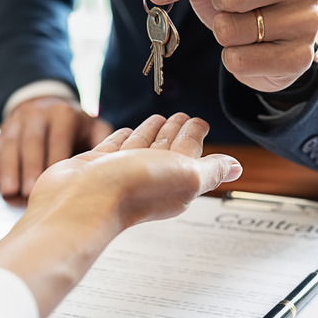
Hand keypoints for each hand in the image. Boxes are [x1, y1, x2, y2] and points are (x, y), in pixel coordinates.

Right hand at [0, 96, 113, 197]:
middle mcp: (38, 114)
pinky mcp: (2, 131)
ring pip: (10, 145)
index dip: (54, 160)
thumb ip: (104, 142)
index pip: (58, 138)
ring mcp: (17, 122)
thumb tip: (116, 163)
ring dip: (8, 169)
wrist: (47, 101)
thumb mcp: (93, 126)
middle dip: (28, 167)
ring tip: (8, 192)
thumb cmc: (76, 125)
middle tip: (27, 192)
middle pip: (31, 141)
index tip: (55, 183)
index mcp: (63, 115)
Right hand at [27, 112, 242, 227]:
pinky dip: (123, 137)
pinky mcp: (96, 165)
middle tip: (183, 115)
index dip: (195, 135)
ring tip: (159, 118)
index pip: (190, 151)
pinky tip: (126, 132)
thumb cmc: (132, 191)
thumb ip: (212, 170)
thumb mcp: (187, 176)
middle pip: (167, 147)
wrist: (80, 202)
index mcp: (175, 181)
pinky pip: (114, 147)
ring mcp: (121, 171)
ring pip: (142, 145)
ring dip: (152, 132)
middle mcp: (149, 177)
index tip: (200, 121)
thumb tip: (237, 168)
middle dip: (176, 131)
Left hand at [138, 0, 317, 91]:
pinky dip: (233, 59)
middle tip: (224, 6)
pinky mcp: (301, 56)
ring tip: (242, 28)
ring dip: (223, 33)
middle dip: (214, 4)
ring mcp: (309, 19)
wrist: (280, 37)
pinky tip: (250, 50)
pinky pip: (241, 61)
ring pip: (233, 30)